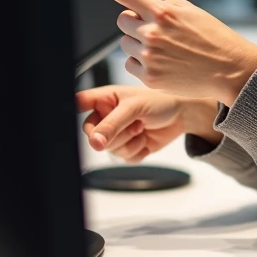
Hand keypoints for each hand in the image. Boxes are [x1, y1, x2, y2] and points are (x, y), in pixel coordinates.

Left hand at [74, 0, 256, 105]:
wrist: (229, 68)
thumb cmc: (212, 37)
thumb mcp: (190, 10)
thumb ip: (162, 5)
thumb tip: (140, 5)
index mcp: (162, 12)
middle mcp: (152, 33)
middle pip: (122, 21)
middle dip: (134, 23)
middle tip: (156, 30)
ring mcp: (149, 56)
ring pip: (125, 43)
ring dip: (138, 43)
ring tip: (165, 49)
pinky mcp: (149, 77)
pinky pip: (130, 64)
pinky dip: (141, 63)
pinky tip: (163, 63)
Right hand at [77, 85, 221, 162]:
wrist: (183, 114)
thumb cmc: (160, 101)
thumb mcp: (135, 108)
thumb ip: (113, 124)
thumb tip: (95, 142)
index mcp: (104, 99)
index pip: (79, 103)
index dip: (73, 111)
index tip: (83, 120)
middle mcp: (107, 116)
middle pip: (93, 135)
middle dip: (116, 134)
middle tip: (134, 124)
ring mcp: (117, 133)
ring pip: (110, 150)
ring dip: (130, 142)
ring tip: (142, 127)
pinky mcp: (128, 147)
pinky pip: (124, 158)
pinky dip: (137, 151)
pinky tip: (146, 138)